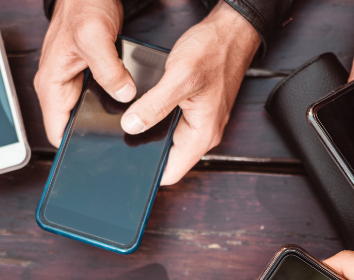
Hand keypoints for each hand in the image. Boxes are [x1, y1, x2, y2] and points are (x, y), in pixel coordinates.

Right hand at [34, 0, 133, 146]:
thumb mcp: (95, 39)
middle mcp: (59, 86)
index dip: (72, 148)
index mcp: (51, 84)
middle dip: (93, 136)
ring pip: (88, 113)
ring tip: (128, 128)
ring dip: (105, 120)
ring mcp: (73, 81)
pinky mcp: (88, 75)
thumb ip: (109, 71)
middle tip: (120, 145)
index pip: (55, 132)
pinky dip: (111, 103)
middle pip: (73, 126)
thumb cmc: (83, 6)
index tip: (94, 158)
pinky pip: (98, 98)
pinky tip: (129, 107)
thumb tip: (124, 95)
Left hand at [120, 2, 259, 184]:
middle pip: (167, 157)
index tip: (127, 166)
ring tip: (132, 119)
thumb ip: (154, 105)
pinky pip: (171, 123)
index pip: (171, 172)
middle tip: (122, 137)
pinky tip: (145, 105)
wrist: (230, 32)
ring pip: (168, 139)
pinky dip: (157, 116)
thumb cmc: (214, 51)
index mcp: (202, 134)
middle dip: (145, 150)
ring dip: (150, 131)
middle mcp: (203, 132)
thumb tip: (131, 126)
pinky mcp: (195, 109)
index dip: (149, 173)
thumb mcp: (179, 77)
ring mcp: (200, 121)